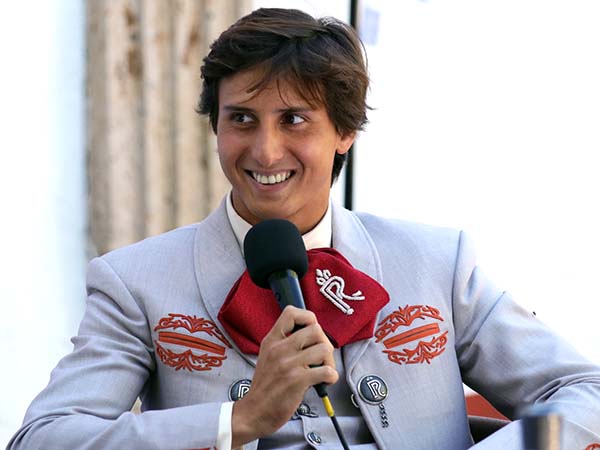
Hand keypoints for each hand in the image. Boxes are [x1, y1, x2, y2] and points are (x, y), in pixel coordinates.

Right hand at [231, 306, 337, 446]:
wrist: (253, 412)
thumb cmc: (265, 386)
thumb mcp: (268, 356)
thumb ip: (285, 342)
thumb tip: (311, 334)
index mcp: (272, 340)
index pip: (291, 312)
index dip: (308, 318)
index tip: (312, 333)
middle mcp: (279, 349)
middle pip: (316, 329)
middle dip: (324, 343)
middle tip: (321, 357)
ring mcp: (287, 364)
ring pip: (324, 348)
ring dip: (330, 361)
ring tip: (323, 370)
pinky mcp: (296, 381)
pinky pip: (326, 371)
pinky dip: (332, 376)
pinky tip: (325, 381)